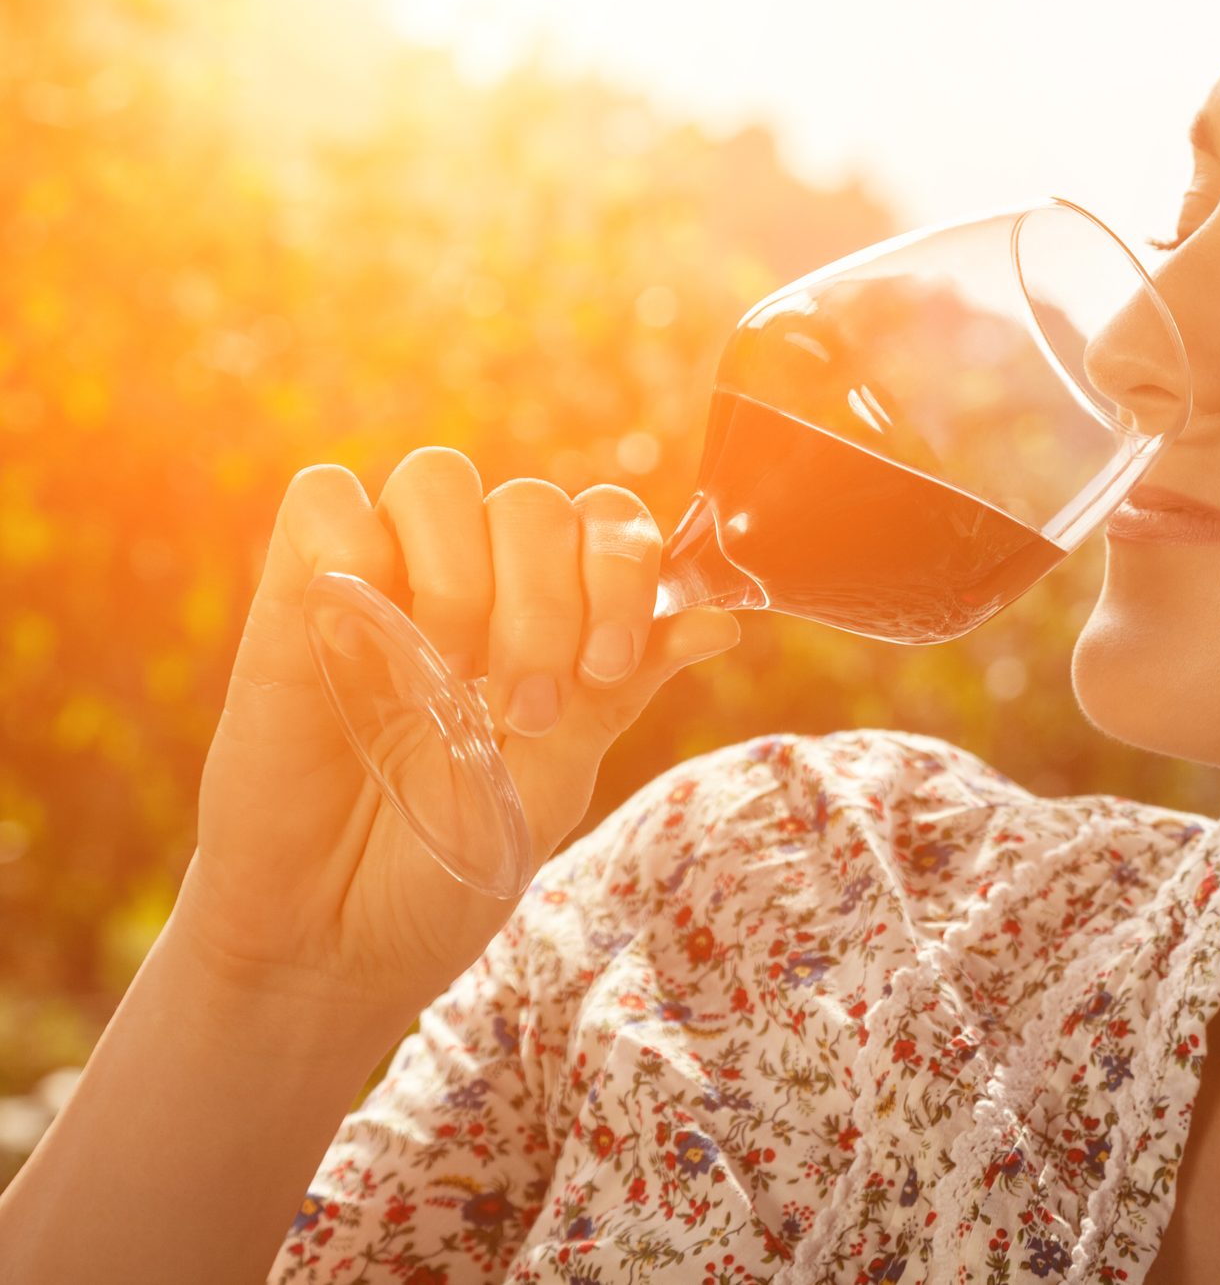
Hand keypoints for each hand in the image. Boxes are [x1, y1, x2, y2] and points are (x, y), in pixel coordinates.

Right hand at [169, 448, 740, 1027]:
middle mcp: (472, 582)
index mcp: (548, 617)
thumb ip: (616, 692)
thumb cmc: (447, 869)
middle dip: (549, 601)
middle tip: (528, 707)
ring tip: (448, 679)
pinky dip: (356, 545)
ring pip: (438, 479)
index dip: (622, 570)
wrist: (332, 948)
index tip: (606, 664)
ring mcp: (383, 583)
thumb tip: (719, 622)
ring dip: (464, 577)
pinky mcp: (292, 598)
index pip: (606, 520)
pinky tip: (366, 635)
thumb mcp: (550, 784)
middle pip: (534, 503)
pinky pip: (324, 498)